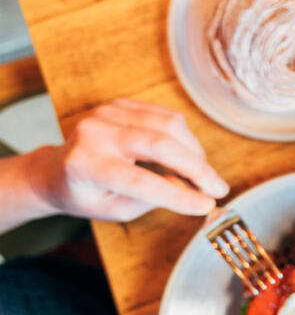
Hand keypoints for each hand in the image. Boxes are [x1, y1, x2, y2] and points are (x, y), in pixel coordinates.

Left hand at [28, 99, 226, 220]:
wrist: (56, 170)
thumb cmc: (86, 195)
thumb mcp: (116, 209)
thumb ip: (153, 198)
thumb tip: (195, 189)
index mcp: (85, 166)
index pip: (140, 181)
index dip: (179, 195)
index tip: (208, 205)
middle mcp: (93, 133)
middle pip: (160, 144)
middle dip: (197, 168)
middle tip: (219, 189)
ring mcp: (106, 113)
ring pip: (170, 125)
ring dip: (195, 152)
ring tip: (201, 174)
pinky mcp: (120, 104)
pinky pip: (167, 116)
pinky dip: (184, 137)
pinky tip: (186, 155)